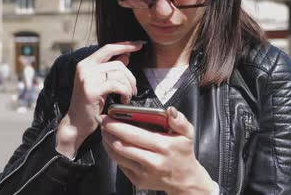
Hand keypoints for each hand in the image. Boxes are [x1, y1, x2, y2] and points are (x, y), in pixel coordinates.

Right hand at [56, 41, 144, 157]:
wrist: (76, 123)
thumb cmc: (89, 104)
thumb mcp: (100, 83)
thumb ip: (111, 69)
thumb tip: (126, 55)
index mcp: (86, 63)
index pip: (108, 48)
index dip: (126, 45)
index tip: (139, 44)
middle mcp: (84, 67)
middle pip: (118, 63)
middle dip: (131, 76)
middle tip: (134, 89)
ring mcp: (87, 78)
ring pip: (119, 74)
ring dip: (129, 86)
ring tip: (128, 96)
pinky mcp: (91, 90)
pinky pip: (116, 85)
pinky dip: (125, 92)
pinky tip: (124, 100)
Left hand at [100, 107, 215, 194]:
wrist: (184, 179)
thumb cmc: (183, 152)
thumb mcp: (188, 134)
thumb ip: (180, 120)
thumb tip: (170, 110)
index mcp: (163, 146)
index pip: (134, 134)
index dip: (117, 125)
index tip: (108, 116)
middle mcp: (153, 161)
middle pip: (121, 145)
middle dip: (108, 131)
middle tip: (102, 121)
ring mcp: (144, 173)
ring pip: (117, 156)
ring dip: (107, 142)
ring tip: (105, 131)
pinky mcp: (138, 180)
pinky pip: (120, 165)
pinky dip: (113, 153)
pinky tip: (112, 144)